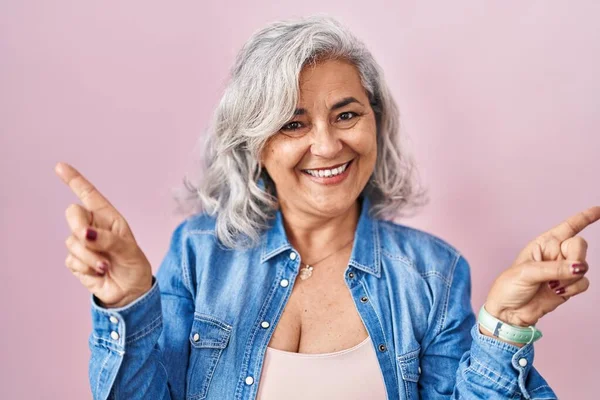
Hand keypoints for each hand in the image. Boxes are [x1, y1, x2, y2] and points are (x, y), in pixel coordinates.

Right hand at [55, 162, 152, 307]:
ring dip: (89, 256)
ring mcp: (83, 243)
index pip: (89, 194)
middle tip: (90, 240)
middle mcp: (93, 227)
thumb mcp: (128, 250)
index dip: (75, 180)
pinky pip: (72, 260)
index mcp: (109, 217)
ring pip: (72, 241)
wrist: (130, 291)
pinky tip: (99, 272)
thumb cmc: (133, 265)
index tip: (60, 167)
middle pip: (72, 214)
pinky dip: (86, 267)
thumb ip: (108, 240)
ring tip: (106, 266)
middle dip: (79, 226)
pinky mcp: (76, 261)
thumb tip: (85, 234)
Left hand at [484, 206, 599, 329]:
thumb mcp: (526, 273)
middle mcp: (555, 254)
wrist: (509, 312)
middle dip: (576, 257)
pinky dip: (573, 288)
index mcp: (543, 244)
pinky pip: (583, 283)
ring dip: (571, 277)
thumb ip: (554, 269)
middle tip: (564, 269)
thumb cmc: (510, 287)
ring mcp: (563, 271)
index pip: (568, 227)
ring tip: (552, 285)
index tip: (599, 209)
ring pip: (584, 266)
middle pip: (579, 245)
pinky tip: (557, 292)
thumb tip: (580, 267)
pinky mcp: (568, 286)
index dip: (584, 218)